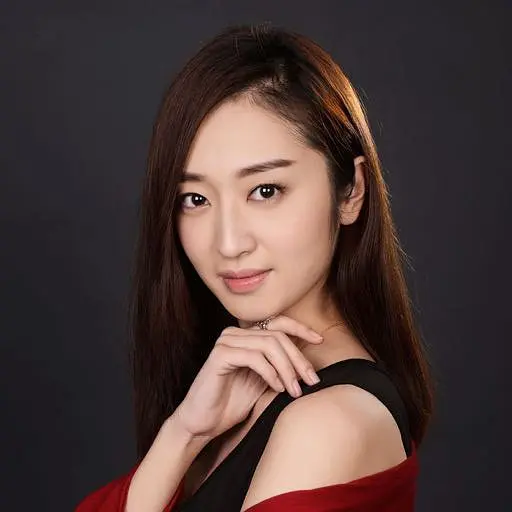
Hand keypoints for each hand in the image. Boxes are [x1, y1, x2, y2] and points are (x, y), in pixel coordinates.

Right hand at [172, 315, 323, 440]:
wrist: (202, 423)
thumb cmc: (231, 404)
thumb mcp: (264, 383)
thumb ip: (279, 367)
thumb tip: (309, 363)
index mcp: (246, 337)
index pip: (278, 323)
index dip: (301, 329)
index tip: (320, 341)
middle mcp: (236, 334)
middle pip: (278, 335)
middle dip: (299, 359)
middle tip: (312, 381)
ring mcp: (226, 341)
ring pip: (269, 344)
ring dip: (287, 368)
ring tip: (295, 390)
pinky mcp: (220, 354)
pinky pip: (254, 357)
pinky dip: (270, 372)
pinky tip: (277, 388)